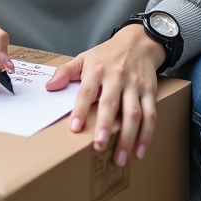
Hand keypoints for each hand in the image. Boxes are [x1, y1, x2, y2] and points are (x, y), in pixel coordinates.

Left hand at [45, 24, 163, 166]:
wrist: (138, 42)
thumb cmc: (108, 54)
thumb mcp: (84, 57)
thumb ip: (66, 72)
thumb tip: (49, 87)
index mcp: (97, 70)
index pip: (86, 92)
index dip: (81, 110)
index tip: (75, 128)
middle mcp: (117, 78)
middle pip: (111, 104)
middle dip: (105, 126)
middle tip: (99, 146)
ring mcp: (135, 86)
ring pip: (133, 113)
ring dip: (127, 137)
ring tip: (119, 158)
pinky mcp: (150, 92)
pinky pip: (151, 115)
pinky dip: (147, 134)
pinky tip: (140, 151)